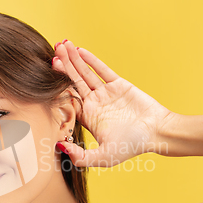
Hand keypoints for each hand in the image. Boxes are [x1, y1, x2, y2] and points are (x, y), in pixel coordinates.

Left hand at [53, 40, 172, 166]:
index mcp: (87, 118)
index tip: (44, 79)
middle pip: (73, 83)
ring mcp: (105, 93)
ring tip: (62, 45)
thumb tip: (59, 146)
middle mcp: (94, 104)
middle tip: (52, 54)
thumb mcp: (104, 157)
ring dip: (74, 60)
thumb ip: (82, 157)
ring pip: (85, 73)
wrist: (158, 132)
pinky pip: (102, 70)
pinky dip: (91, 60)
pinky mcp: (118, 84)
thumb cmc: (132, 146)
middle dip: (62, 69)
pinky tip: (80, 50)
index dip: (56, 90)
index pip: (67, 101)